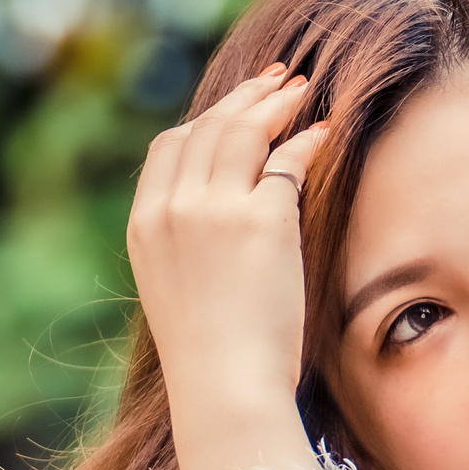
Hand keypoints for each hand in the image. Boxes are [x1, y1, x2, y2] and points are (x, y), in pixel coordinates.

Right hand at [125, 64, 332, 469]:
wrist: (224, 389)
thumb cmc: (209, 356)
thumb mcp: (177, 289)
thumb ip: (187, 241)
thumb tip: (224, 209)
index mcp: (143, 226)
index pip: (169, 147)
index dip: (205, 119)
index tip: (234, 108)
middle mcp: (172, 209)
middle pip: (208, 128)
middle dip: (246, 98)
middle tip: (280, 79)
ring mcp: (214, 210)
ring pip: (245, 133)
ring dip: (277, 105)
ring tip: (305, 92)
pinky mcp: (261, 220)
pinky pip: (287, 161)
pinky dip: (306, 141)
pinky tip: (325, 133)